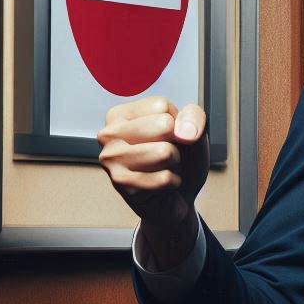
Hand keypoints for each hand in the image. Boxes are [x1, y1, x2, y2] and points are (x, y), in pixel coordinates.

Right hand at [97, 97, 209, 263]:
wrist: (179, 198)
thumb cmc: (182, 159)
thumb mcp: (194, 131)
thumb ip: (194, 118)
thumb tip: (184, 132)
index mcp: (121, 114)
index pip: (163, 106)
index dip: (178, 124)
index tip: (168, 137)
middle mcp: (109, 133)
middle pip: (164, 125)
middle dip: (177, 144)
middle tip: (166, 156)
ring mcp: (111, 159)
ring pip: (165, 152)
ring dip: (174, 165)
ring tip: (163, 169)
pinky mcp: (120, 183)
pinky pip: (165, 178)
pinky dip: (172, 183)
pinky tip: (160, 186)